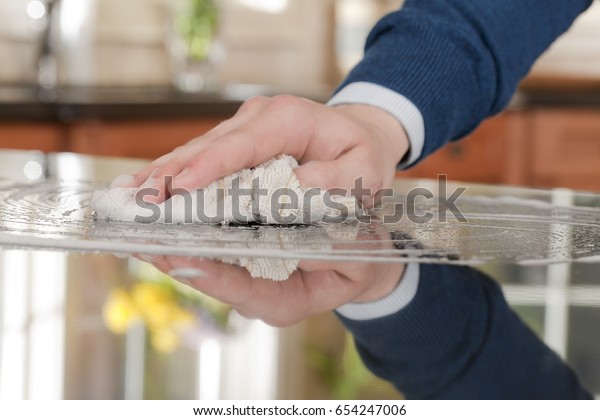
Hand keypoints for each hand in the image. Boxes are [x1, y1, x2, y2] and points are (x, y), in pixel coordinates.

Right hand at [132, 96, 408, 207]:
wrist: (358, 138)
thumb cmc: (362, 158)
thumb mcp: (366, 172)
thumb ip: (337, 183)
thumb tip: (292, 190)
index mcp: (290, 121)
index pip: (244, 144)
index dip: (210, 166)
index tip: (181, 187)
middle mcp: (259, 119)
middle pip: (207, 147)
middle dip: (170, 175)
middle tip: (135, 201)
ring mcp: (243, 128)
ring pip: (196, 152)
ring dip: (163, 176)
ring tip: (127, 199)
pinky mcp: (236, 142)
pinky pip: (201, 160)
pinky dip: (174, 177)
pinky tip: (148, 190)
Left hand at [139, 222, 404, 326]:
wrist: (360, 254)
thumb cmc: (361, 258)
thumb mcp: (359, 258)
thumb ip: (334, 258)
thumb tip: (305, 248)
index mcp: (284, 300)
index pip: (238, 288)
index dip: (207, 272)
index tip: (175, 253)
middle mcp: (255, 290)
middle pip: (208, 272)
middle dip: (172, 251)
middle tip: (137, 232)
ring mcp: (245, 272)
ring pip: (200, 256)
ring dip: (170, 235)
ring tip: (139, 211)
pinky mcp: (239, 252)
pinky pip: (207, 239)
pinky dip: (186, 220)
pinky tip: (166, 199)